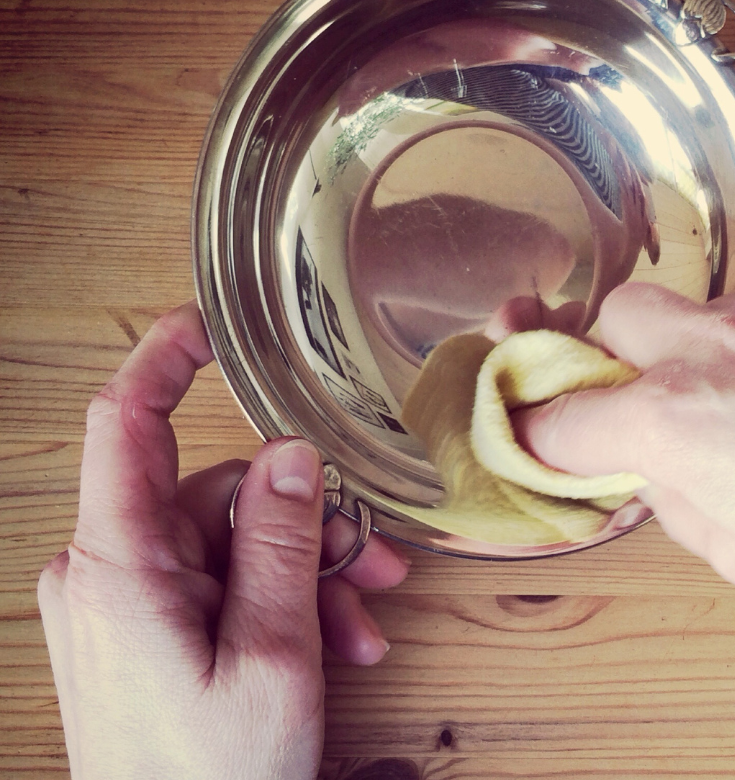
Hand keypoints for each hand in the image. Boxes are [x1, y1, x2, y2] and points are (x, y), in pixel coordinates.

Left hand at [37, 303, 409, 778]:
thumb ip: (280, 545)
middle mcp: (107, 576)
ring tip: (359, 630)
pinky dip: (278, 604)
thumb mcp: (273, 657)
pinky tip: (331, 644)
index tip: (209, 325)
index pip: (126, 427)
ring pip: (229, 544)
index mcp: (120, 571)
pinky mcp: (139, 632)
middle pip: (215, 497)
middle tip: (378, 570)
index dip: (164, 360)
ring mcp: (121, 606)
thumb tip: (290, 456)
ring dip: (306, 577)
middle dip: (306, 528)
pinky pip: (216, 584)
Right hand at [501, 280, 734, 661]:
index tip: (540, 436)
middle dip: (614, 354)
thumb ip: (682, 504)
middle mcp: (713, 346)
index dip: (537, 431)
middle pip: (615, 314)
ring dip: (707, 350)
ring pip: (706, 307)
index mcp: (673, 423)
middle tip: (648, 399)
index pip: (558, 416)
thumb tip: (665, 473)